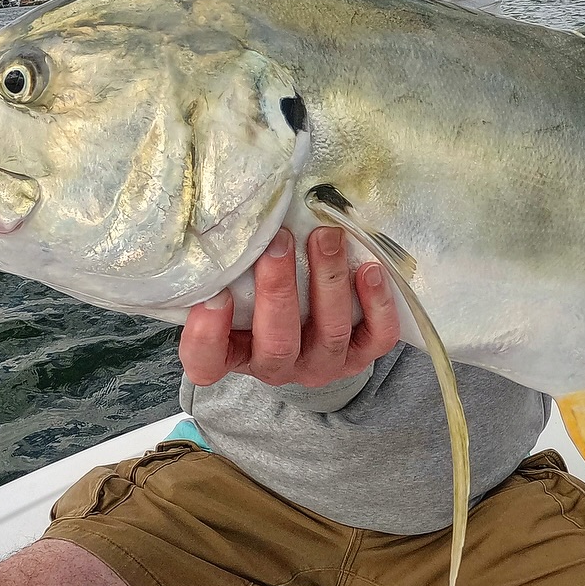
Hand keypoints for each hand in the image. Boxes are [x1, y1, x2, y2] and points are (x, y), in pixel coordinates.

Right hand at [180, 227, 399, 387]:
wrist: (309, 327)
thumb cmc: (260, 298)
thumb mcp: (235, 288)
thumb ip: (227, 268)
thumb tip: (227, 219)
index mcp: (234, 354)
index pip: (207, 363)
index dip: (208, 336)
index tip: (214, 296)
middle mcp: (277, 366)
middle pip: (278, 344)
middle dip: (278, 289)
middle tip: (279, 242)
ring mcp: (322, 364)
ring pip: (330, 334)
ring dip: (328, 282)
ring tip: (327, 237)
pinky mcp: (360, 355)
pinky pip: (377, 338)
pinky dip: (377, 304)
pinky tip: (370, 269)